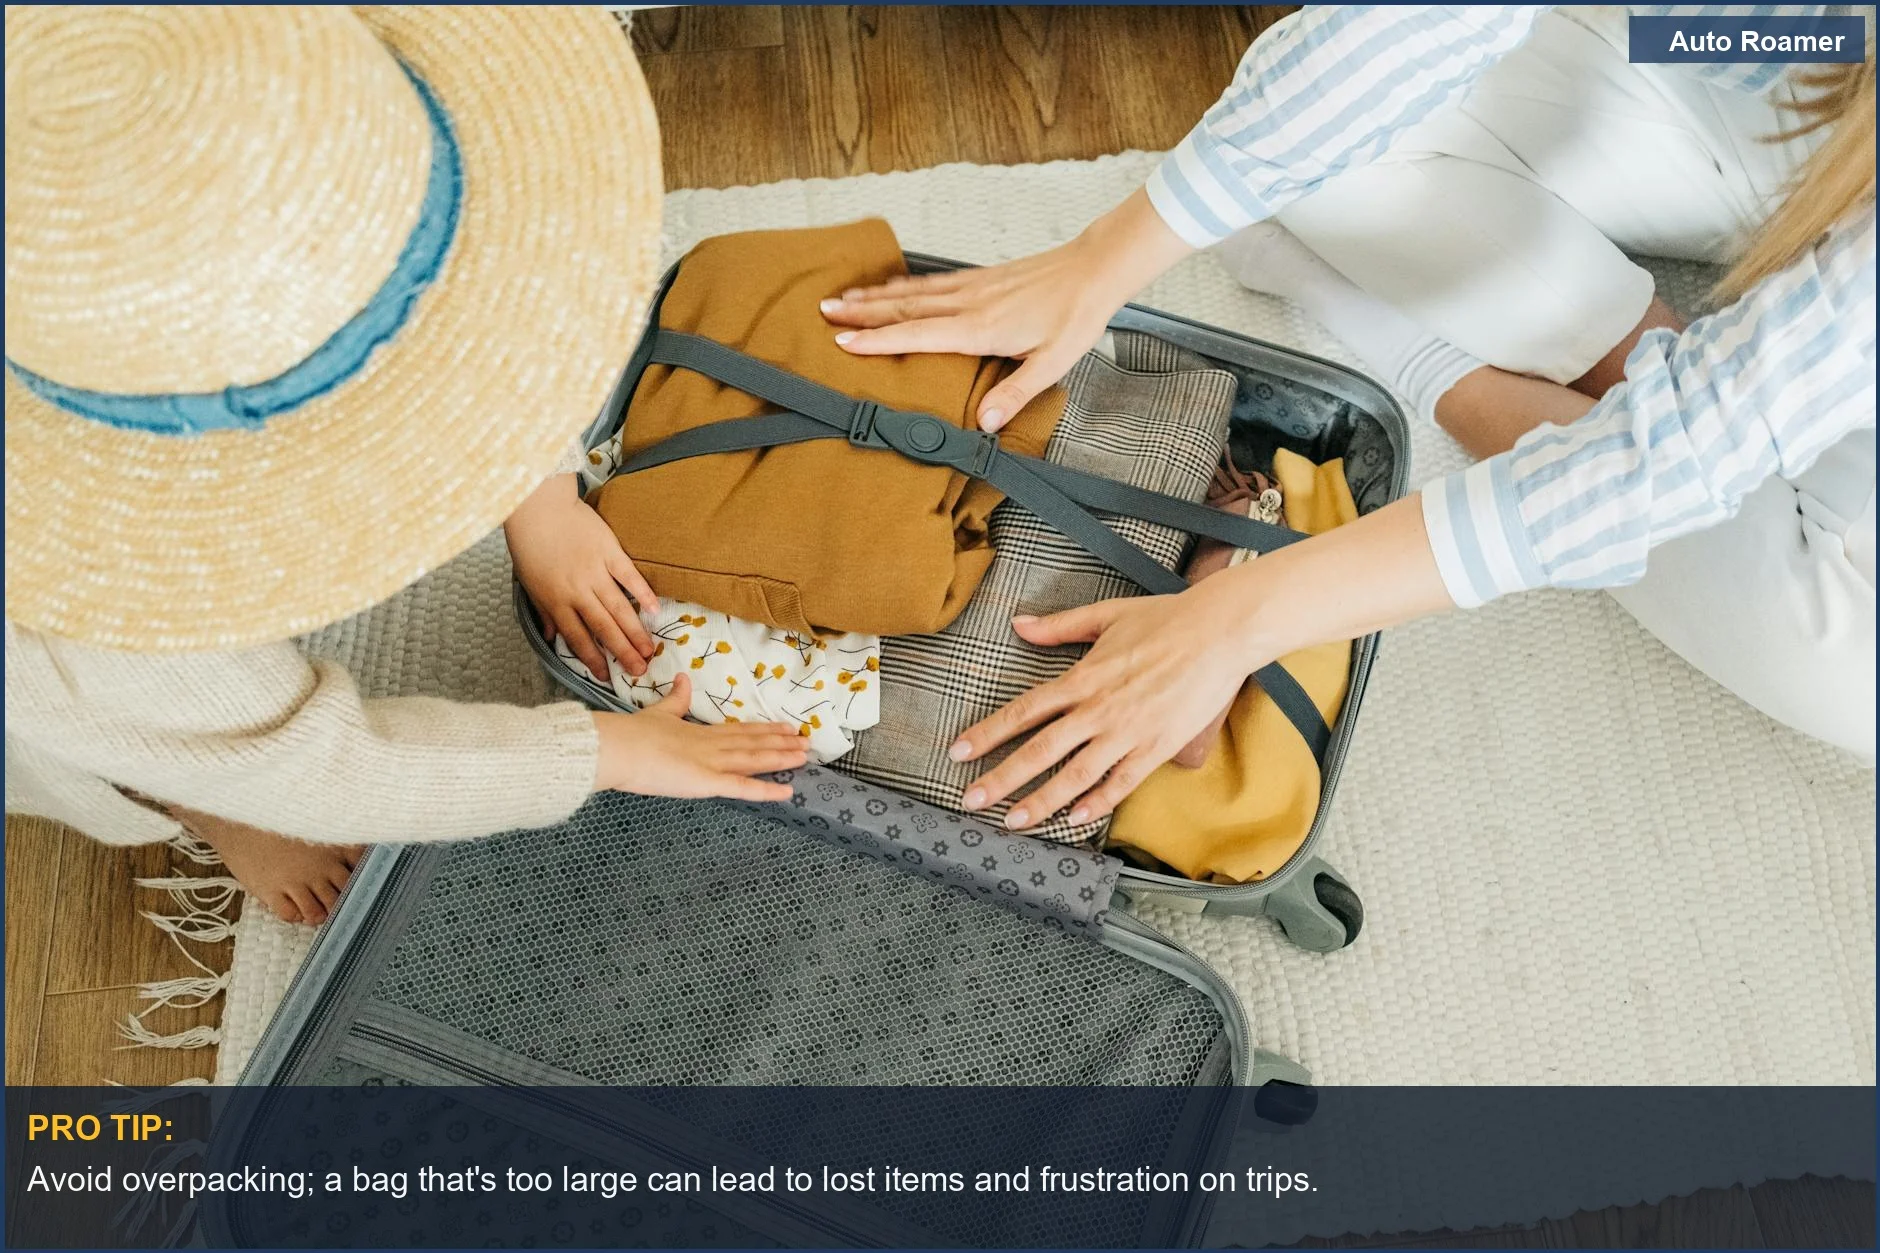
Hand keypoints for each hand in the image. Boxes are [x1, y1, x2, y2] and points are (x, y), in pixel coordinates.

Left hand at [506, 473, 658, 679]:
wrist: (537, 507)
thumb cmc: (530, 545)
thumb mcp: (530, 583)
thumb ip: (545, 612)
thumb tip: (552, 638)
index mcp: (555, 601)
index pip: (577, 638)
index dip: (592, 659)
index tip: (606, 676)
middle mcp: (576, 592)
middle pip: (603, 628)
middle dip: (621, 653)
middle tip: (639, 671)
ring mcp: (595, 571)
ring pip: (618, 608)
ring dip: (635, 632)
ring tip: (650, 650)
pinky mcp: (609, 552)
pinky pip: (629, 577)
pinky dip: (643, 594)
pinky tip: (655, 610)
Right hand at [592, 674, 806, 802]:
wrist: (617, 747)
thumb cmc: (632, 734)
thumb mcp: (658, 712)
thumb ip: (675, 700)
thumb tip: (684, 678)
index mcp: (700, 733)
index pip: (740, 731)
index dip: (765, 730)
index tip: (787, 727)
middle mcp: (712, 746)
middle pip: (753, 743)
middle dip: (781, 743)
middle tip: (807, 741)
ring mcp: (712, 763)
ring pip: (754, 759)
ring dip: (781, 758)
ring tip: (805, 756)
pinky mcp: (707, 782)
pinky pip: (742, 788)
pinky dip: (766, 790)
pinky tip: (788, 792)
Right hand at [821, 188, 1194, 429]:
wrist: (1095, 270)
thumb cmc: (1076, 316)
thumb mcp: (1053, 363)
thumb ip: (1016, 392)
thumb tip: (984, 423)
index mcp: (979, 328)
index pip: (917, 334)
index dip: (878, 339)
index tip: (843, 342)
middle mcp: (968, 304)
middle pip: (903, 308)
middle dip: (861, 312)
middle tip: (823, 311)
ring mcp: (972, 287)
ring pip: (913, 292)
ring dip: (875, 296)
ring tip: (843, 298)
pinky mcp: (980, 279)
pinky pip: (931, 282)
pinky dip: (904, 284)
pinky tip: (892, 286)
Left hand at [951, 576, 1266, 829]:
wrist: (1221, 631)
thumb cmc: (1165, 618)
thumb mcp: (1105, 615)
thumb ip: (1059, 626)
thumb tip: (1018, 624)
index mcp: (1082, 678)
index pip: (1024, 711)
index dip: (988, 733)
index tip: (959, 752)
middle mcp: (1099, 710)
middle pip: (1040, 751)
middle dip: (1001, 779)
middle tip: (970, 802)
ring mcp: (1128, 732)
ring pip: (1076, 776)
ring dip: (1042, 801)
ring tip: (1013, 822)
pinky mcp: (1157, 747)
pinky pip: (1122, 782)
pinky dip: (1097, 803)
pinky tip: (1075, 820)